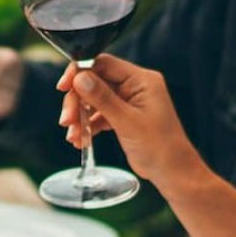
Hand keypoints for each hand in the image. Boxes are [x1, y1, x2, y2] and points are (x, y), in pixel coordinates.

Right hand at [59, 55, 204, 189]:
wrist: (171, 171)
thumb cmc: (160, 147)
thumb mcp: (127, 122)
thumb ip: (102, 99)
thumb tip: (80, 78)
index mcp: (141, 80)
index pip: (104, 64)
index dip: (80, 72)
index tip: (64, 87)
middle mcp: (134, 86)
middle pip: (94, 82)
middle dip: (77, 101)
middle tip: (66, 120)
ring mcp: (128, 101)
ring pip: (93, 100)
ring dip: (80, 116)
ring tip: (73, 135)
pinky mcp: (122, 116)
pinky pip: (98, 115)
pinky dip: (87, 126)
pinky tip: (80, 140)